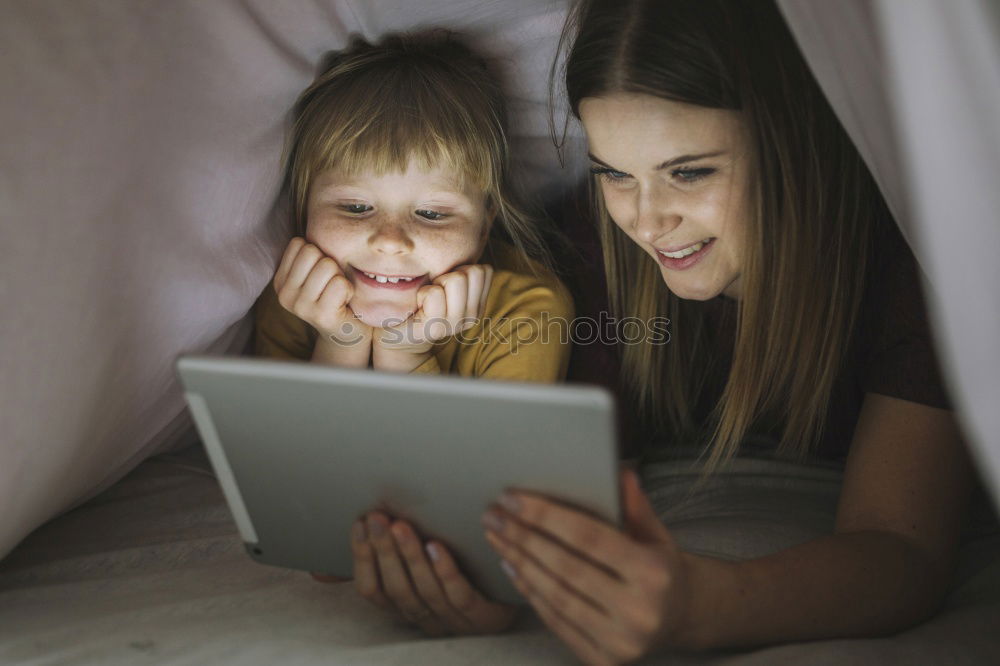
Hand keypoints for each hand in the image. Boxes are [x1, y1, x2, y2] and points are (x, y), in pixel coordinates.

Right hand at [273, 237, 371, 346]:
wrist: (348, 332)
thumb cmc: (335, 296)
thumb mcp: (316, 273)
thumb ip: (309, 254)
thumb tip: (316, 215)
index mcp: (281, 281)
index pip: (299, 244)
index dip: (318, 253)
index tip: (321, 275)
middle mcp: (285, 295)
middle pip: (312, 252)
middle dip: (330, 264)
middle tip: (332, 284)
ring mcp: (301, 307)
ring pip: (327, 266)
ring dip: (340, 277)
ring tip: (337, 293)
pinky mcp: (320, 316)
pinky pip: (340, 283)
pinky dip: (349, 289)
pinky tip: (344, 302)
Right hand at [352, 511, 517, 635]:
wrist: (515, 595)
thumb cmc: (457, 579)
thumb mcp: (411, 575)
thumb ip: (370, 569)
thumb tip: (317, 573)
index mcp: (404, 608)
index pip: (372, 590)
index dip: (363, 558)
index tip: (358, 524)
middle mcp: (425, 617)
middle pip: (397, 588)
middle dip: (384, 551)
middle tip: (376, 517)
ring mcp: (454, 620)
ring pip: (425, 590)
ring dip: (410, 557)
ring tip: (401, 526)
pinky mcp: (484, 616)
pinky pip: (460, 594)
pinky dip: (445, 571)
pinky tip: (437, 547)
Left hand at [375, 264, 493, 354]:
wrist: (400, 333)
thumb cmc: (422, 301)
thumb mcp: (447, 285)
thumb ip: (462, 270)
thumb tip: (472, 234)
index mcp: (478, 304)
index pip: (485, 270)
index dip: (462, 269)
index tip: (446, 284)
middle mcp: (472, 316)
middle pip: (473, 271)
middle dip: (450, 274)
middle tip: (435, 291)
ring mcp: (456, 324)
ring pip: (455, 280)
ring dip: (436, 283)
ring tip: (427, 299)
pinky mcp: (436, 328)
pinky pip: (434, 294)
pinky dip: (422, 294)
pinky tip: (418, 306)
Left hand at [482, 469, 693, 663]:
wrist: (681, 620)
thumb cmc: (661, 569)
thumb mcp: (657, 534)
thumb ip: (636, 506)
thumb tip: (619, 470)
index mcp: (653, 573)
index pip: (588, 537)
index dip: (546, 516)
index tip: (513, 498)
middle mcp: (638, 611)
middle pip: (565, 567)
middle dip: (523, 537)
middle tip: (494, 515)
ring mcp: (619, 642)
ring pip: (555, 596)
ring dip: (519, 563)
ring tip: (497, 537)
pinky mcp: (602, 661)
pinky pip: (555, 621)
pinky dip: (529, 592)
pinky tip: (511, 566)